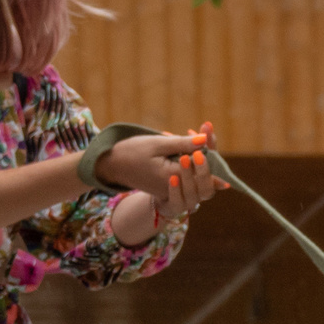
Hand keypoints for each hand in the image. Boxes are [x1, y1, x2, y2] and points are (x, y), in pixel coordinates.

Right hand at [99, 122, 223, 226]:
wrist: (113, 165)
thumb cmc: (132, 151)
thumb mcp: (157, 144)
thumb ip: (182, 143)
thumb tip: (205, 140)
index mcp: (173, 178)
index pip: (203, 169)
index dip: (210, 151)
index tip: (207, 130)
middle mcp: (176, 190)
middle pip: (206, 180)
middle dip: (209, 155)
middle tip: (204, 132)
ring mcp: (175, 192)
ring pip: (200, 180)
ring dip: (202, 158)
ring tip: (195, 135)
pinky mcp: (172, 190)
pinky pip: (190, 179)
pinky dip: (192, 163)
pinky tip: (187, 146)